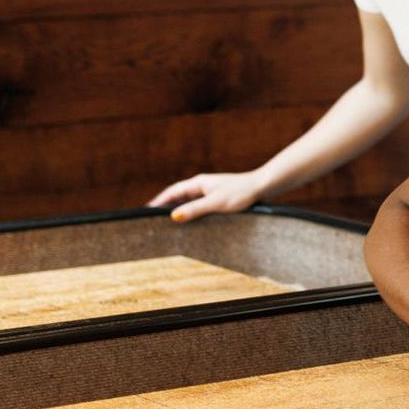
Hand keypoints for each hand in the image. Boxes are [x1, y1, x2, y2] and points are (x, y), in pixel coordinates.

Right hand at [147, 172, 266, 221]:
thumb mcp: (216, 203)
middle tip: (152, 221)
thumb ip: (195, 210)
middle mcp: (203, 186)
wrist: (263, 187)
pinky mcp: (219, 198)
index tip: (144, 212)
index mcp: (199, 183)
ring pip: (189, 202)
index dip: (158, 202)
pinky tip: (190, 223)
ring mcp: (211, 191)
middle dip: (165, 207)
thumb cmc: (241, 193)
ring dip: (179, 211)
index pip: (172, 192)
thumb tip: (173, 217)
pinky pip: (199, 206)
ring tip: (167, 224)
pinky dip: (191, 213)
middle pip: (178, 197)